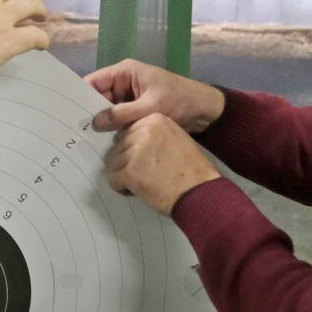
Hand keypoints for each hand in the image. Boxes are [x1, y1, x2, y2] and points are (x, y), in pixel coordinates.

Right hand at [85, 59, 225, 133]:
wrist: (205, 111)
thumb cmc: (180, 100)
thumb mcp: (150, 106)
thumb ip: (122, 114)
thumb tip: (95, 123)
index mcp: (125, 72)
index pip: (94, 81)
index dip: (80, 96)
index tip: (68, 114)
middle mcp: (123, 83)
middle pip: (98, 98)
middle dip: (89, 113)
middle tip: (73, 133)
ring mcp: (129, 99)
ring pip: (107, 111)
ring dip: (101, 124)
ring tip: (83, 141)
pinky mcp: (135, 113)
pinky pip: (118, 120)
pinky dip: (112, 129)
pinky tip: (101, 144)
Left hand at [106, 114, 222, 213]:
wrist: (199, 191)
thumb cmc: (190, 169)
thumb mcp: (175, 139)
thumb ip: (153, 134)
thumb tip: (129, 141)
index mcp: (155, 120)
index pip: (127, 131)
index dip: (131, 148)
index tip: (143, 160)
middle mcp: (143, 131)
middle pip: (118, 146)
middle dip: (125, 162)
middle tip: (142, 174)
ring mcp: (135, 151)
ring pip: (113, 163)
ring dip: (123, 176)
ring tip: (141, 184)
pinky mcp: (129, 171)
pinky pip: (112, 179)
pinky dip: (120, 188)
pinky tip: (135, 191)